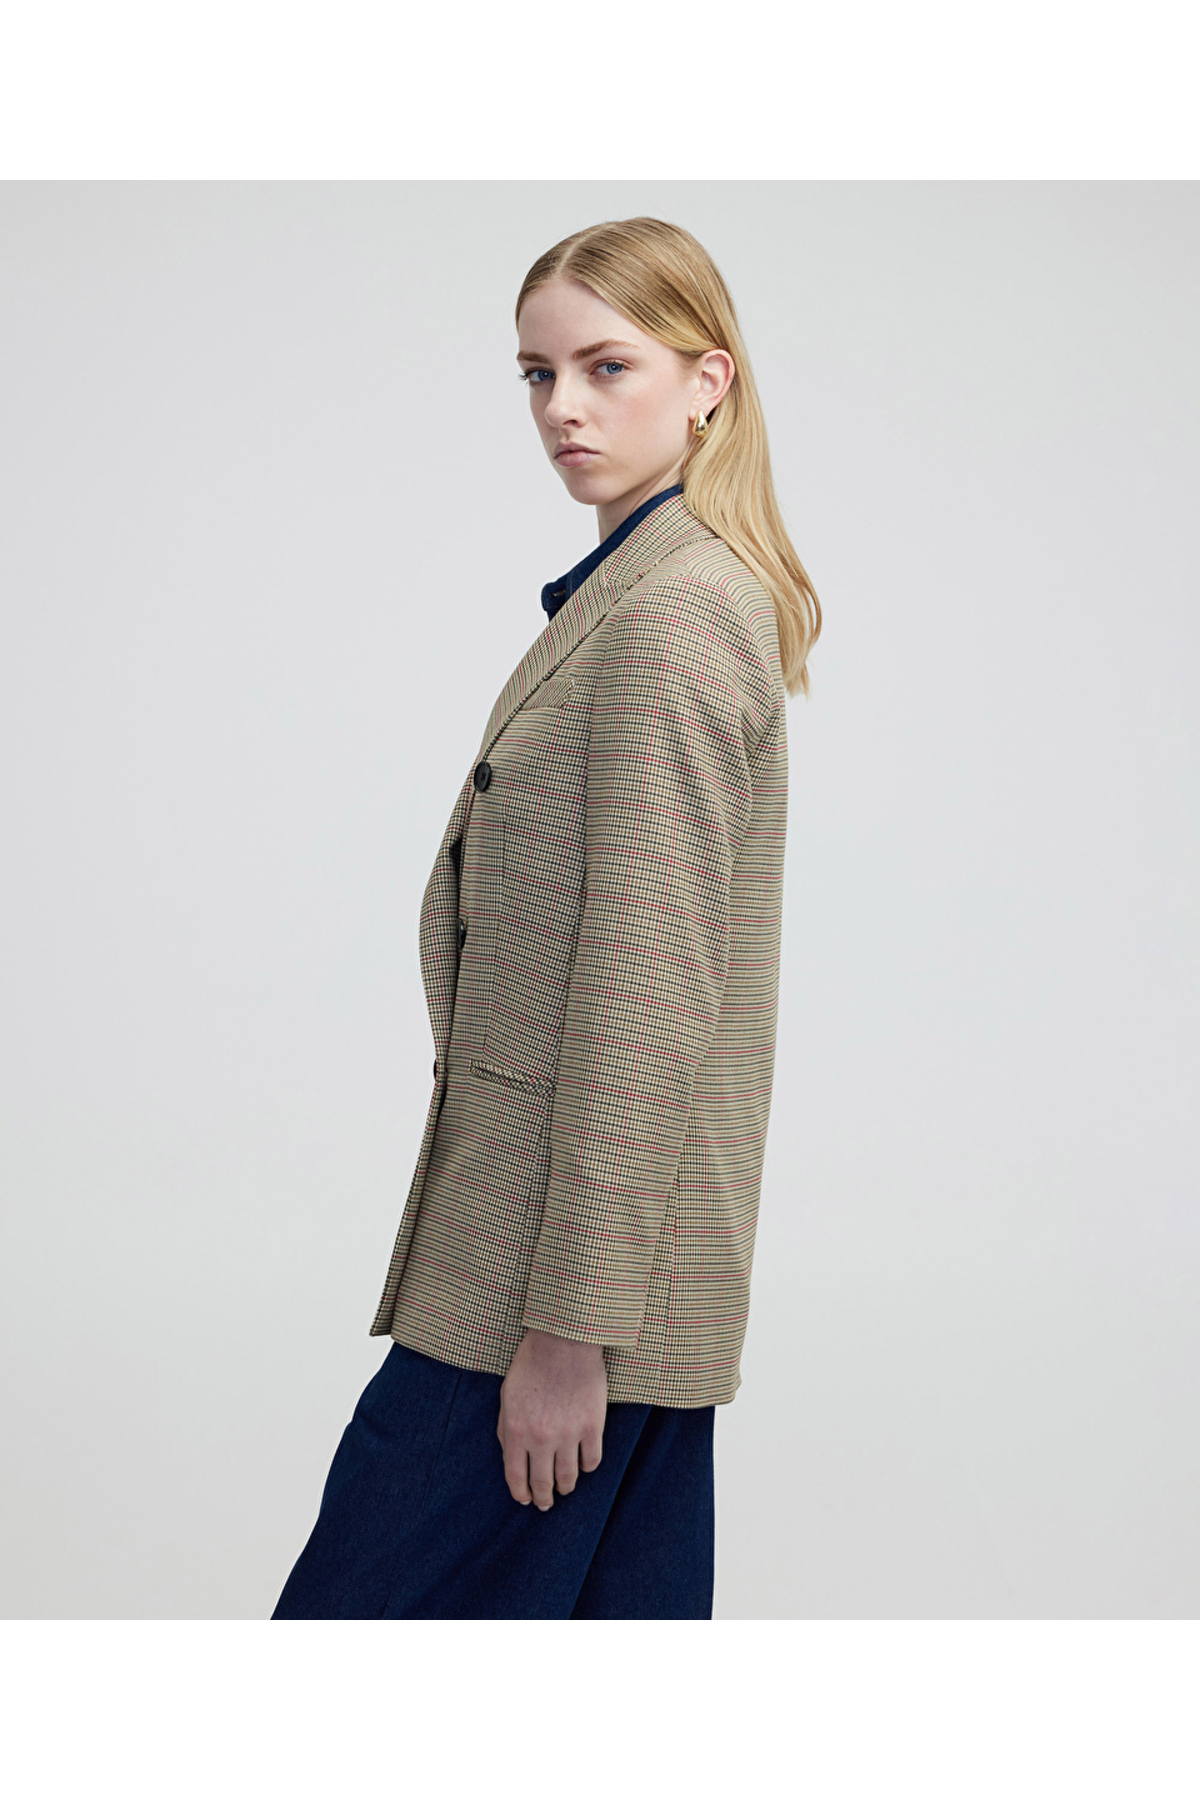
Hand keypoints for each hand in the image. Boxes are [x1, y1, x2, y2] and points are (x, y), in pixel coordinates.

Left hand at [497, 1328, 606, 1509]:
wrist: (563, 1341)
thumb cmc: (531, 1365)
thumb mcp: (506, 1397)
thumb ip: (506, 1429)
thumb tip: (511, 1456)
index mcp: (515, 1432)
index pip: (516, 1477)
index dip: (520, 1493)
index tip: (524, 1500)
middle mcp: (541, 1439)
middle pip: (542, 1483)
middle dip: (543, 1498)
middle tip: (545, 1503)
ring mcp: (569, 1434)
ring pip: (569, 1478)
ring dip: (566, 1487)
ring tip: (565, 1488)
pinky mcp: (592, 1426)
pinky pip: (592, 1461)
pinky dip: (587, 1467)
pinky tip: (583, 1465)